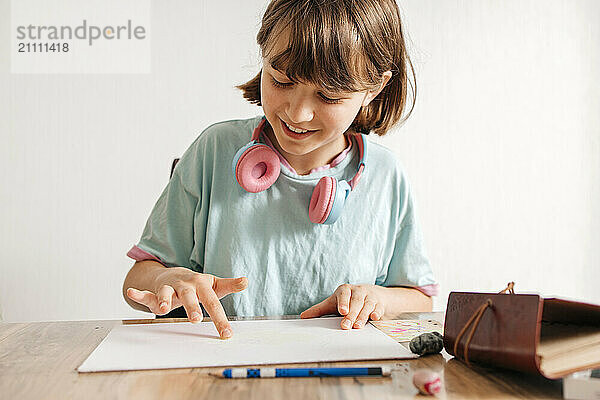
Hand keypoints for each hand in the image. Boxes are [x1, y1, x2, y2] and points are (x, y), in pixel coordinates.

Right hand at [126, 267, 247, 338]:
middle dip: (192, 308)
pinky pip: (146, 293)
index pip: (213, 303)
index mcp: (202, 285)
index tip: (226, 334)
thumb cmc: (198, 284)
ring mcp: (170, 288)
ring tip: (163, 308)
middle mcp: (186, 286)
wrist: (175, 273)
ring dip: (164, 300)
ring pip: (167, 294)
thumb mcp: (214, 284)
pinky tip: (131, 292)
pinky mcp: (156, 292)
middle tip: (196, 320)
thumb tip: (246, 281)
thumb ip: (230, 285)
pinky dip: (138, 293)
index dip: (220, 319)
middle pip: (190, 297)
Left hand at [300, 284, 384, 329]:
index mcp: (345, 290)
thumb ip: (320, 309)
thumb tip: (303, 316)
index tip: (342, 311)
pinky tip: (374, 319)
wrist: (374, 294)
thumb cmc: (350, 300)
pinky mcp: (379, 304)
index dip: (343, 302)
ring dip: (362, 316)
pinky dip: (377, 313)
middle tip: (346, 326)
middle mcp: (359, 291)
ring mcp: (370, 297)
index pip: (344, 294)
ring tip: (357, 326)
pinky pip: (378, 309)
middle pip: (356, 302)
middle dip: (352, 314)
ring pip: (367, 306)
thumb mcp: (334, 302)